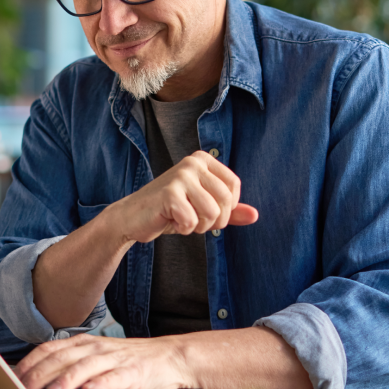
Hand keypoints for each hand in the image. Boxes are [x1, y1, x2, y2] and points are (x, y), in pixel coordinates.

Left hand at [15, 334, 191, 388]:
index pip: (48, 350)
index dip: (28, 363)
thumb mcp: (97, 360)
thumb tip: (40, 381)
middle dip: (39, 375)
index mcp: (83, 344)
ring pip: (85, 367)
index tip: (9, 378)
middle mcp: (96, 348)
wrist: (172, 357)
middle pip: (61, 359)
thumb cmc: (130, 363)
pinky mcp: (135, 372)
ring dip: (66, 380)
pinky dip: (101, 383)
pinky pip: (115, 377)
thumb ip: (71, 366)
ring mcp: (115, 359)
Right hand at [104, 151, 258, 243]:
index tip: (207, 211)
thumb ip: (230, 211)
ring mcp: (181, 176)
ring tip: (181, 219)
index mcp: (203, 159)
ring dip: (198, 226)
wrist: (133, 218)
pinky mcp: (169, 193)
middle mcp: (193, 162)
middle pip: (225, 201)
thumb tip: (255, 215)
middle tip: (193, 219)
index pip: (234, 187)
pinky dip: (183, 229)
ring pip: (211, 213)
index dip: (226, 209)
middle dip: (213, 221)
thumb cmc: (170, 211)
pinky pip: (192, 221)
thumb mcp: (204, 208)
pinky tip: (170, 220)